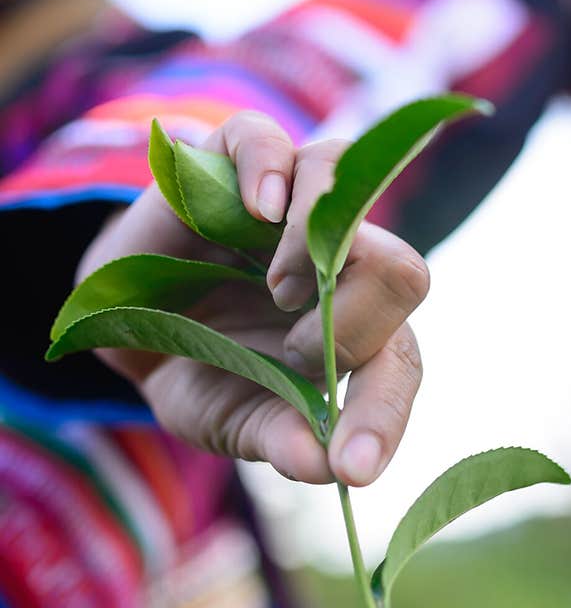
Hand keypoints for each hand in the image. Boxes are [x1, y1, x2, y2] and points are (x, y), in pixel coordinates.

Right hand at [79, 111, 428, 485]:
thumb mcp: (236, 420)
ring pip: (347, 188)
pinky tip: (256, 211)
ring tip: (276, 288)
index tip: (350, 465)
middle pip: (404, 271)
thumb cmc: (204, 373)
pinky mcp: (233, 166)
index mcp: (358, 333)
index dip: (383, 415)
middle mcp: (342, 264)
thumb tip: (327, 466)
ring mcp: (291, 209)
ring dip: (317, 247)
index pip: (400, 364)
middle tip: (294, 354)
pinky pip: (267, 141)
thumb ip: (284, 439)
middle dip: (355, 323)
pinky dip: (268, 169)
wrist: (129, 327)